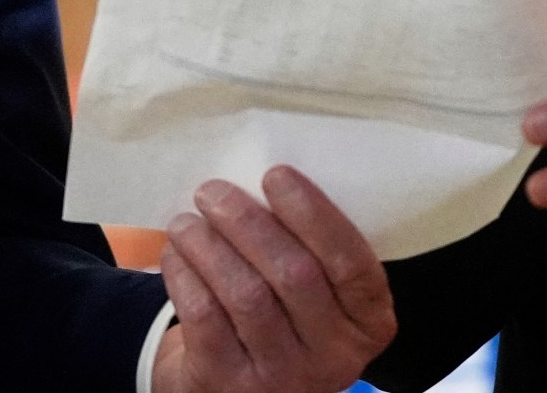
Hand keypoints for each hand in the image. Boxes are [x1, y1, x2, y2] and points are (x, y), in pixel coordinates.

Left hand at [149, 167, 395, 392]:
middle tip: (213, 191)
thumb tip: (263, 177)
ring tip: (186, 221)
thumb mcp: (321, 294)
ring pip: (245, 294)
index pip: (352, 264)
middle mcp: (335, 356)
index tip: (275, 175)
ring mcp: (282, 376)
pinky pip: (205, 316)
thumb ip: (311, 248)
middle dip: (248, 222)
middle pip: (293, 274)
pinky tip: (177, 254)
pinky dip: (185, 275)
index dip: (314, 215)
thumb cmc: (286, 316)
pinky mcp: (229, 382)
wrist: (247, 387)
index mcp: (369, 322)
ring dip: (208, 245)